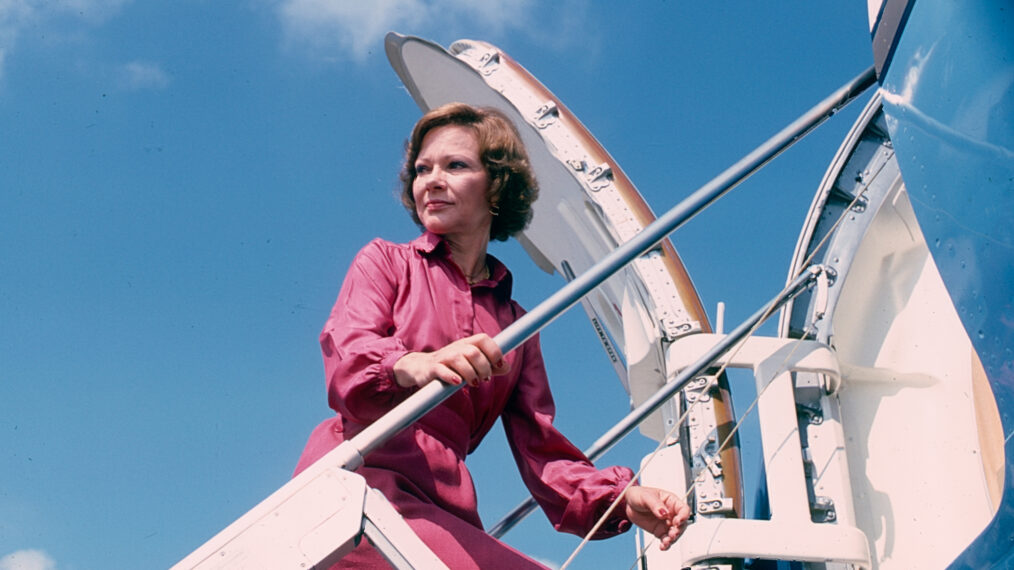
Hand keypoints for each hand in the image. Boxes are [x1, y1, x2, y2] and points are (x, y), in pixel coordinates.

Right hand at [393, 334, 509, 387]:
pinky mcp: (432, 369)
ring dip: (470, 373)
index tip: (500, 364)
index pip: (483, 339)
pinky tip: (457, 383)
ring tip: (474, 384)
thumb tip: (508, 367)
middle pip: (473, 352)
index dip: (494, 351)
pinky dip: (451, 376)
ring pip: (459, 359)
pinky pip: (441, 369)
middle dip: (483, 367)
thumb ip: (489, 366)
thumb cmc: (451, 367)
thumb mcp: (471, 365)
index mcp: (466, 344)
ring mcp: (443, 357)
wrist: (422, 369)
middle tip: (484, 379)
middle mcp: (455, 348)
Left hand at [624, 485, 690, 550]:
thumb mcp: (647, 496)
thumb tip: (664, 513)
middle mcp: (671, 514)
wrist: (629, 504)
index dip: (683, 516)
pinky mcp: (659, 531)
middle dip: (679, 530)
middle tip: (672, 534)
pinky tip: (662, 546)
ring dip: (672, 539)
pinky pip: (665, 539)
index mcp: (671, 502)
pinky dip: (665, 544)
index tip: (677, 521)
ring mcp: (666, 523)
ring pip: (674, 533)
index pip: (683, 509)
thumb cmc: (639, 495)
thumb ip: (656, 505)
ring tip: (666, 542)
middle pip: (682, 524)